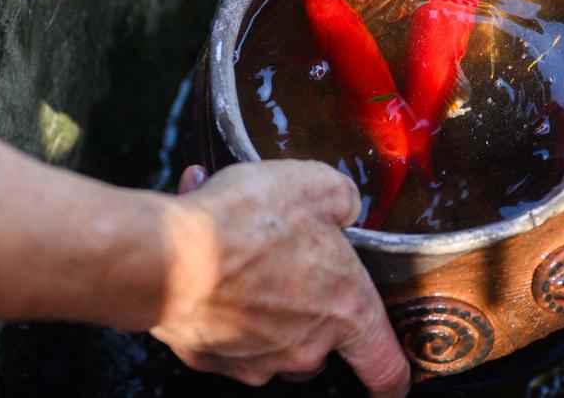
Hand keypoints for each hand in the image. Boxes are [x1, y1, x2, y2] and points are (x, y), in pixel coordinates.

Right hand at [156, 161, 409, 396]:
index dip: (394, 375)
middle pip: (320, 345)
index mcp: (345, 311)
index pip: (385, 366)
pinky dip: (216, 295)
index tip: (394, 379)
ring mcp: (255, 359)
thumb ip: (343, 199)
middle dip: (307, 309)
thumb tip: (344, 208)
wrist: (169, 256)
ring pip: (268, 334)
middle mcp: (304, 347)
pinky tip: (201, 249)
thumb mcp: (315, 185)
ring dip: (259, 295)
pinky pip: (221, 325)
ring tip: (234, 242)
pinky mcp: (210, 356)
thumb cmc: (247, 223)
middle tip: (285, 260)